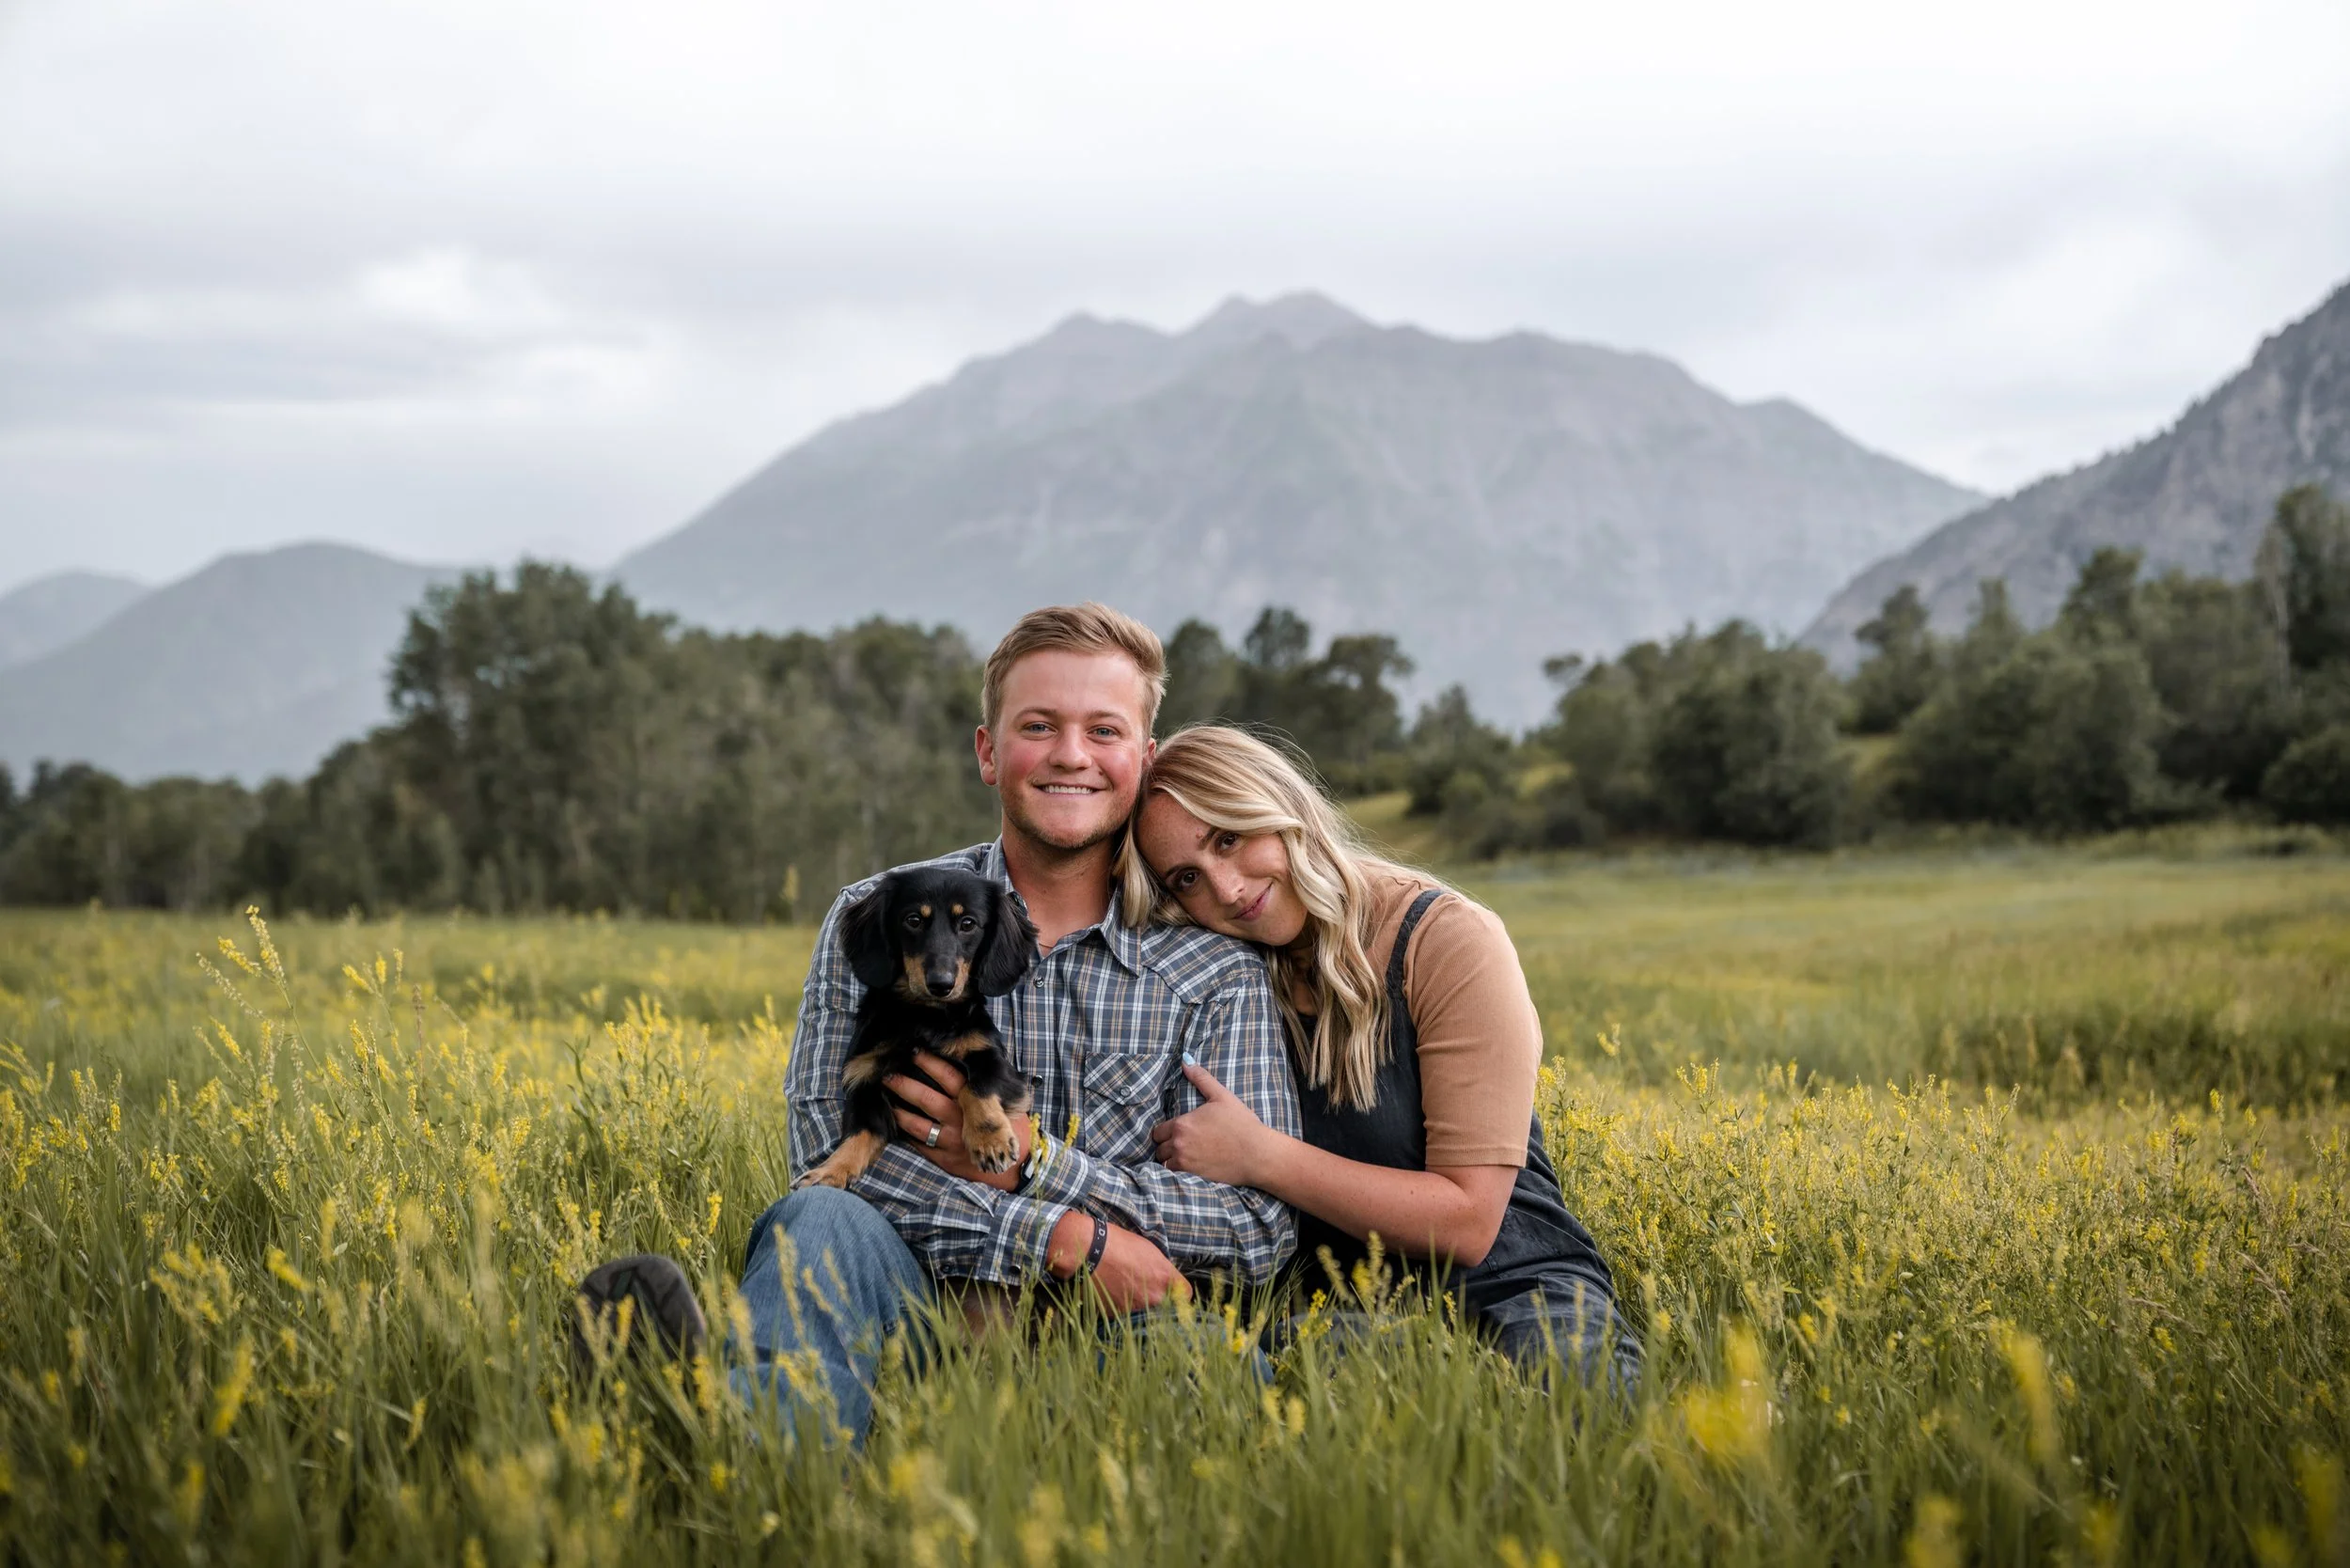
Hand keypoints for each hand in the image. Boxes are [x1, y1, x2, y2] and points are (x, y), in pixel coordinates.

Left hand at [885, 1051, 1031, 1191]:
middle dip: (905, 1085)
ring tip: (885, 1098)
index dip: (930, 1063)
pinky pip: (919, 1144)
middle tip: (888, 1074)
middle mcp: (960, 1120)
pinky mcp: (944, 1159)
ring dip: (899, 1110)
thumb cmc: (1010, 1128)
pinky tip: (895, 1122)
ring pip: (917, 1124)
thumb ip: (986, 1087)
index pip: (949, 1077)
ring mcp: (951, 1141)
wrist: (1016, 1167)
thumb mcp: (1005, 1103)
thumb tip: (969, 1060)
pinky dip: (906, 1133)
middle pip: (926, 1098)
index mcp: (976, 1102)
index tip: (914, 1051)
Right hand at [1047, 1212, 1189, 1312]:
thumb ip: (1161, 1268)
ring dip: (1138, 1304)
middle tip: (1144, 1288)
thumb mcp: (1148, 1249)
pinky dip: (1120, 1307)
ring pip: (1144, 1312)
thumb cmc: (1117, 1243)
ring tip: (1123, 1288)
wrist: (1088, 1250)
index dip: (1181, 1292)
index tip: (1175, 1291)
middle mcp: (1154, 1297)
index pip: (1186, 1294)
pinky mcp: (1117, 1315)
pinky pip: (1124, 1315)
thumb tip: (1165, 1279)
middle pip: (1166, 1306)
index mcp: (1165, 1277)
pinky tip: (1111, 1292)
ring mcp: (1135, 1308)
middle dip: (1159, 1300)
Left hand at [1149, 1060, 1275, 1187]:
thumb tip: (1185, 1061)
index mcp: (1182, 1124)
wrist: (1258, 1153)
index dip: (1165, 1132)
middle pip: (1159, 1149)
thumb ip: (1201, 1078)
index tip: (1175, 1133)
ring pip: (1165, 1164)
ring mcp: (1185, 1164)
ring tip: (1183, 1158)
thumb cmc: (1242, 1123)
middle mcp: (1179, 1144)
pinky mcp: (1193, 1178)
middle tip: (1179, 1145)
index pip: (1158, 1131)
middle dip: (1166, 1146)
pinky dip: (1178, 1173)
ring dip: (1170, 1161)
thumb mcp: (1222, 1096)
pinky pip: (1174, 1177)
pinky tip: (1189, 1169)